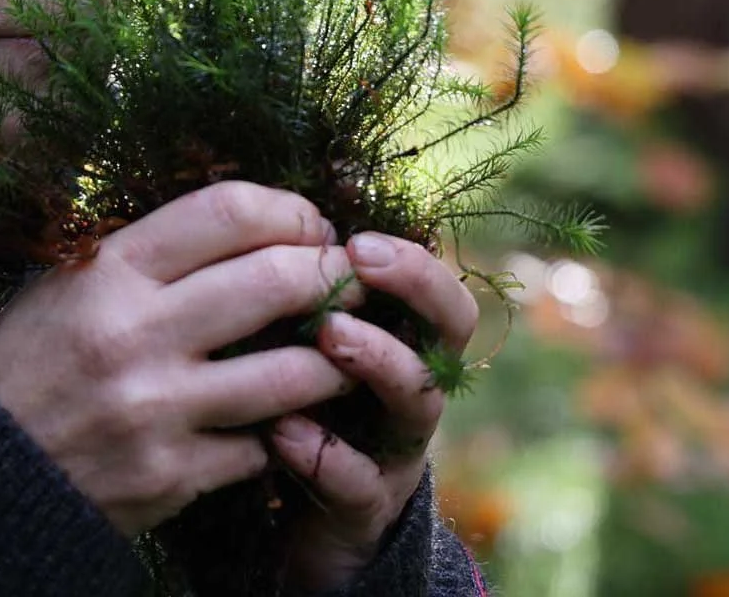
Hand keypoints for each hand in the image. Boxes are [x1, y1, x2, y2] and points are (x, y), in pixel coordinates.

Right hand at [0, 182, 365, 537]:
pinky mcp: (170, 475)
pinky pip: (259, 445)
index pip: (229, 212)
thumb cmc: (24, 357)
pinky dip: (280, 430)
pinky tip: (283, 417)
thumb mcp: (65, 279)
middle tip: (345, 278)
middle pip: (277, 281)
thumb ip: (147, 252)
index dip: (289, 209)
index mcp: (110, 269)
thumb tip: (244, 226)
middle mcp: (137, 331)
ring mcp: (158, 408)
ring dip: (334, 358)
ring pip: (291, 372)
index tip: (308, 223)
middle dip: (330, 275)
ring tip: (344, 347)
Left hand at [272, 232, 478, 589]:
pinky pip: (361, 484)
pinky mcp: (365, 507)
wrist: (301, 522)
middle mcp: (413, 387)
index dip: (411, 258)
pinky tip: (282, 430)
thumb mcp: (301, 335)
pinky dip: (324, 456)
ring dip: (377, 359)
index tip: (357, 235)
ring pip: (417, 401)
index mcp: (401, 338)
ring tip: (326, 334)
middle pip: (449, 329)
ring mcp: (396, 448)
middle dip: (414, 287)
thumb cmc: (298, 398)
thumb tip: (279, 205)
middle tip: (359, 263)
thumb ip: (301, 284)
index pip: (436, 287)